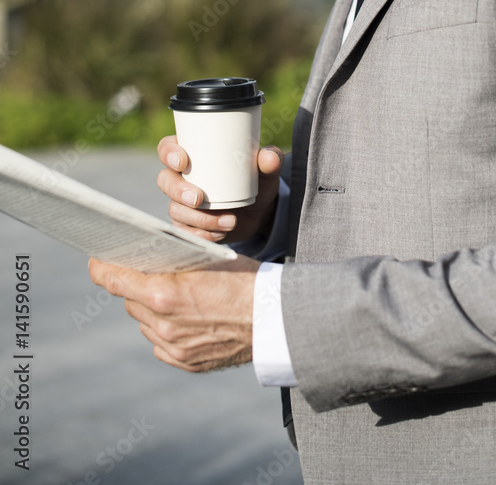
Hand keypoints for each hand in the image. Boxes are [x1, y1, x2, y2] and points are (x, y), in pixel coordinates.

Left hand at [89, 255, 259, 370]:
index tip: (95, 262)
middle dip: (136, 286)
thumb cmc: (245, 280)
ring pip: (146, 323)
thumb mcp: (207, 260)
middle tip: (150, 273)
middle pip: (131, 301)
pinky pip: (162, 344)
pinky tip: (188, 319)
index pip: (115, 280)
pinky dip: (168, 330)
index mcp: (164, 294)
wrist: (275, 320)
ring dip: (152, 309)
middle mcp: (162, 325)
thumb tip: (150, 257)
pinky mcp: (185, 363)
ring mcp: (173, 347)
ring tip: (177, 297)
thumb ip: (173, 262)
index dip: (101, 269)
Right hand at [156, 136, 283, 243]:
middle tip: (198, 199)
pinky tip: (220, 234)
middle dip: (178, 191)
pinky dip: (203, 234)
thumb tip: (270, 157)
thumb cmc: (256, 180)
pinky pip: (186, 232)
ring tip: (230, 221)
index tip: (182, 162)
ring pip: (176, 209)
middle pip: (165, 181)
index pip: (168, 148)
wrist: (260, 211)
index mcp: (194, 154)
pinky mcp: (188, 225)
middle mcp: (182, 177)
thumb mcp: (265, 170)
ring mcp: (182, 203)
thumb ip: (270, 160)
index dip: (168, 153)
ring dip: (200, 218)